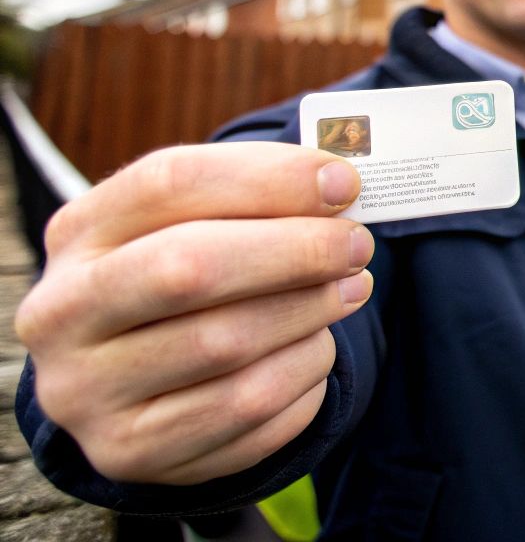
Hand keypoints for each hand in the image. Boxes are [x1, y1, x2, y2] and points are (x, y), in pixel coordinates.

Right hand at [15, 142, 373, 485]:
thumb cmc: (182, 271)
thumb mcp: (198, 221)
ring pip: (227, 347)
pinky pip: (248, 415)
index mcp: (78, 234)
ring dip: (309, 314)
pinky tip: (314, 350)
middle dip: (295, 252)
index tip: (343, 184)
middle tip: (357, 246)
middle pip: (189, 268)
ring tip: (346, 294)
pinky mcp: (133, 451)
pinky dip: (304, 377)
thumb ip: (257, 195)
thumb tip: (336, 188)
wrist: (129, 375)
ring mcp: (89, 393)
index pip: (169, 184)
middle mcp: (62, 314)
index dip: (268, 179)